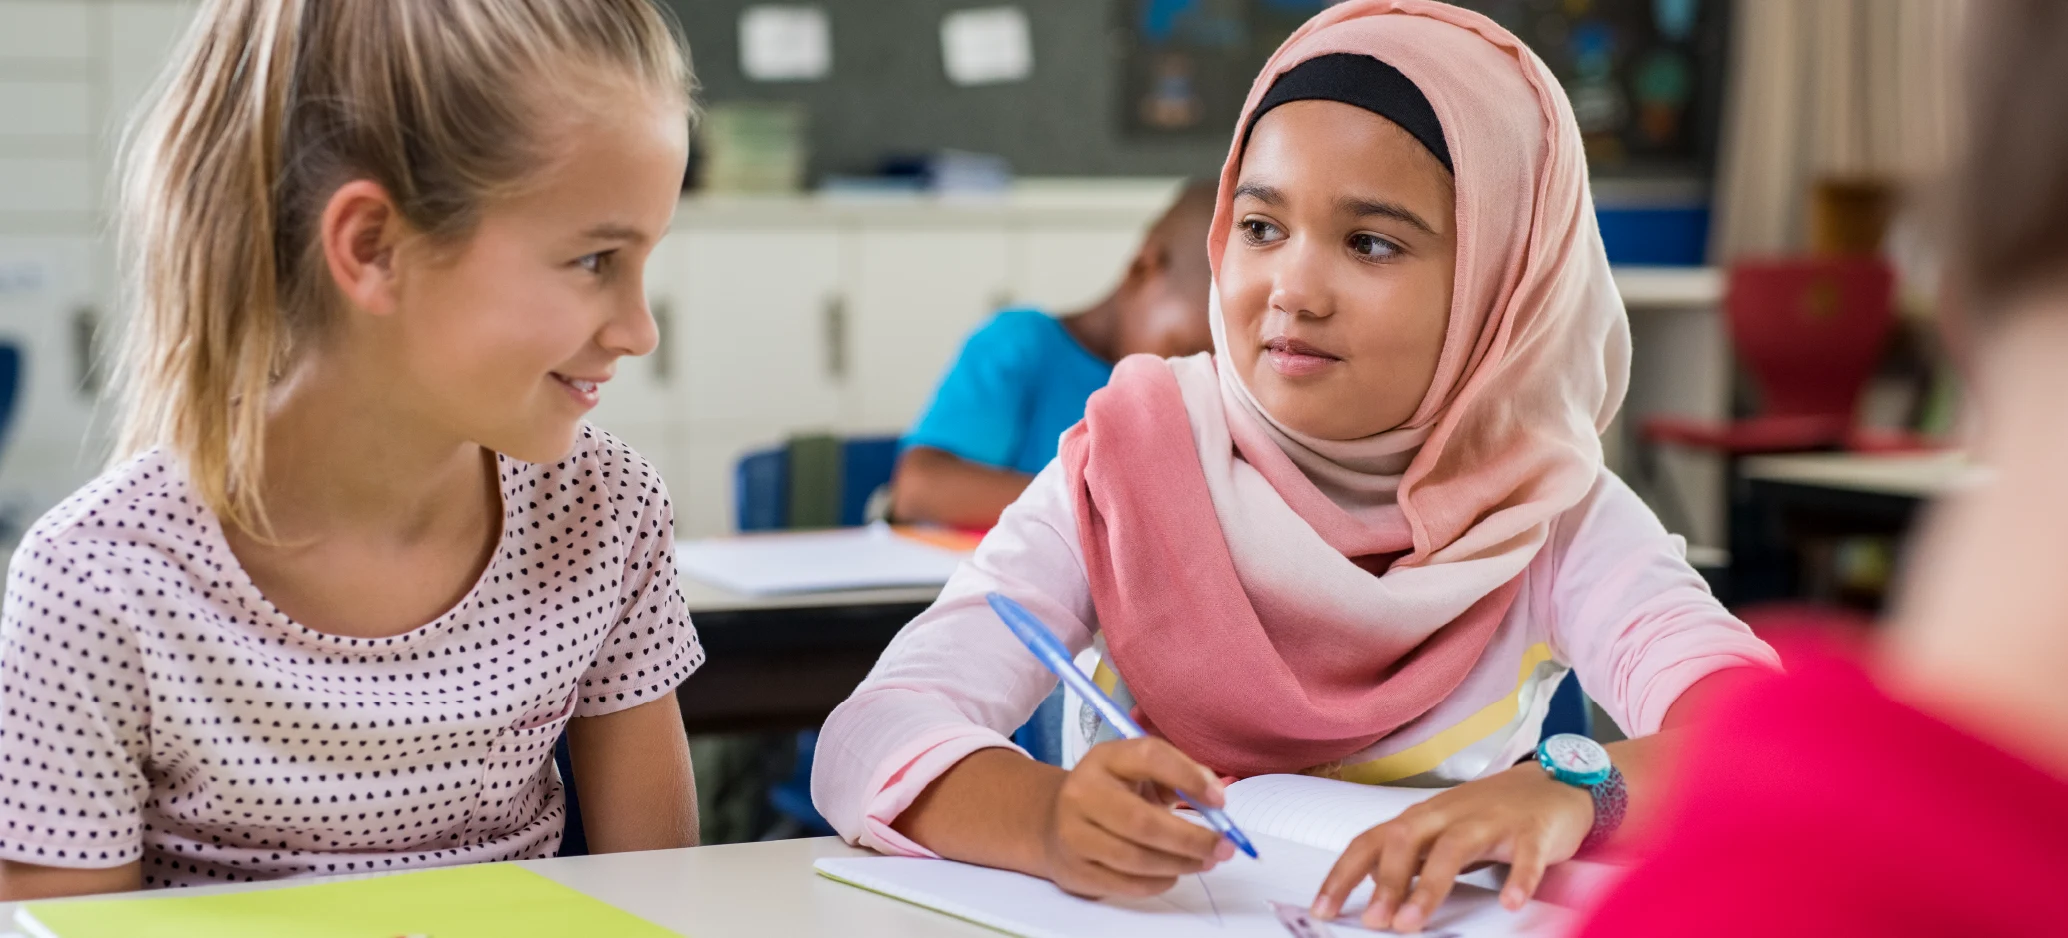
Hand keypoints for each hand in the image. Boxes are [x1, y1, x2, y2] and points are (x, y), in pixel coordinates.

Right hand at [1040, 737, 1236, 897]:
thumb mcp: (1139, 772)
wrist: (1053, 822)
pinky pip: (1125, 884)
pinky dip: (1158, 882)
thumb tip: (1216, 799)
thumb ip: (1178, 777)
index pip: (1148, 756)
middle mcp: (1082, 792)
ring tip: (1205, 862)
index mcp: (1104, 759)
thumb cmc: (1113, 794)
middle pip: (1142, 821)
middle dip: (1191, 838)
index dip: (1188, 776)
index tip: (1220, 801)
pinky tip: (1173, 874)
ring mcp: (1073, 834)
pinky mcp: (1075, 870)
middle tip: (1224, 847)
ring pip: (1135, 858)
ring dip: (1180, 864)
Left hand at [1312, 763, 1592, 932]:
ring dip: (1428, 887)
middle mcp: (1449, 814)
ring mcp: (1490, 820)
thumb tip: (1370, 890)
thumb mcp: (1441, 831)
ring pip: (1453, 849)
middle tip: (1372, 921)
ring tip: (1412, 921)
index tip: (1322, 908)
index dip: (1343, 874)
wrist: (1554, 784)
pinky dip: (1519, 879)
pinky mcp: (1532, 831)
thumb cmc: (1490, 812)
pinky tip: (1511, 903)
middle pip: (1405, 841)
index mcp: (1422, 817)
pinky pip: (1525, 856)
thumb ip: (1409, 858)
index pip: (1370, 842)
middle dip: (1384, 882)